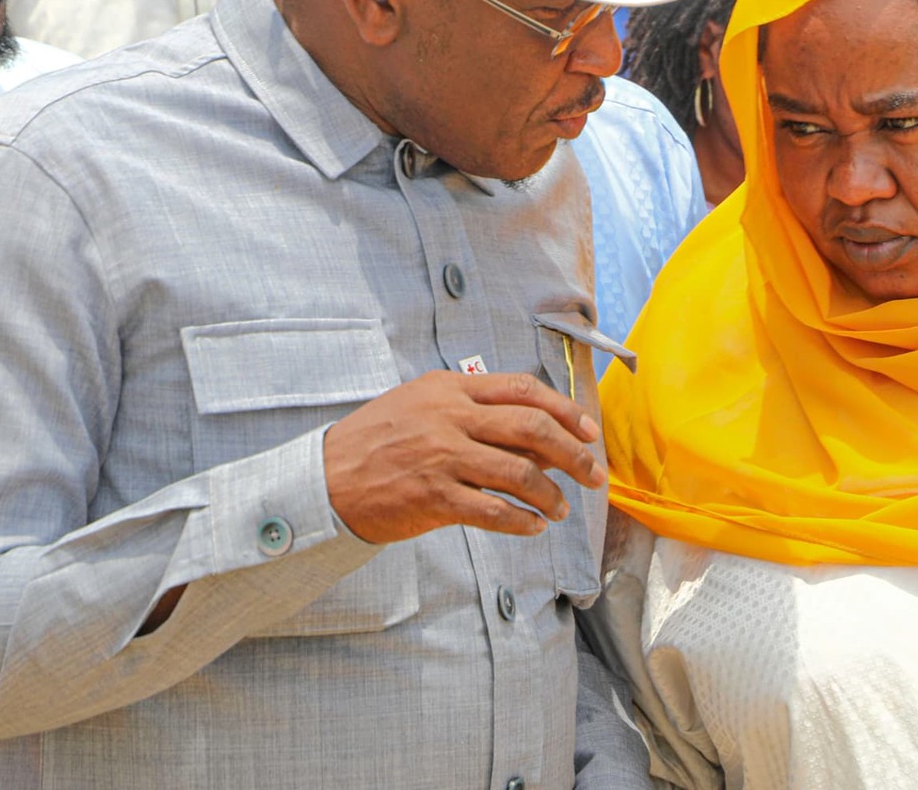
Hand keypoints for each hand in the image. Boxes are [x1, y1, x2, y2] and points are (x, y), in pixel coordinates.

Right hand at [326, 371, 604, 544]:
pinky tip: (532, 528)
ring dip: (551, 495)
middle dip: (574, 453)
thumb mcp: (422, 405)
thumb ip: (473, 410)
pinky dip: (521, 521)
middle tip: (593, 475)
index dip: (565, 410)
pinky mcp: (434, 497)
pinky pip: (494, 510)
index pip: (523, 390)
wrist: (325, 479)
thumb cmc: (377, 442)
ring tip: (560, 510)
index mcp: (451, 388)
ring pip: (520, 472)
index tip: (589, 431)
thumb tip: (534, 431)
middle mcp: (450, 417)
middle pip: (532, 428)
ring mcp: (443, 457)